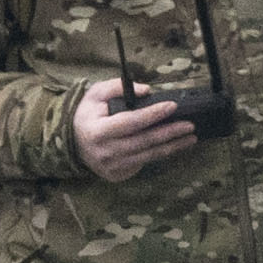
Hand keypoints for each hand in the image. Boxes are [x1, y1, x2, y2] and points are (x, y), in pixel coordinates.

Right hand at [72, 76, 196, 182]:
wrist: (72, 142)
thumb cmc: (87, 115)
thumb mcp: (95, 94)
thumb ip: (117, 88)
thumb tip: (146, 91)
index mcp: (97, 131)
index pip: (131, 122)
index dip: (153, 114)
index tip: (172, 105)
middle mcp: (105, 152)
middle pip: (144, 141)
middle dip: (170, 132)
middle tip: (189, 125)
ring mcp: (112, 166)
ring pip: (148, 155)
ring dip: (172, 146)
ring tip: (190, 137)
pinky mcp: (118, 175)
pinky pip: (144, 163)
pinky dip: (160, 154)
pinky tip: (173, 146)